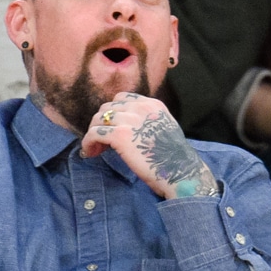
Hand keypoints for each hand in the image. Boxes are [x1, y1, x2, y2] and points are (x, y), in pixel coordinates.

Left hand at [81, 94, 218, 198]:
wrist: (181, 171)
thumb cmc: (175, 159)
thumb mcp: (166, 129)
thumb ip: (149, 122)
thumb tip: (131, 129)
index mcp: (153, 105)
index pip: (123, 98)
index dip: (114, 113)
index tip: (113, 129)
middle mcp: (141, 108)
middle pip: (108, 107)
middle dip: (102, 123)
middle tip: (102, 142)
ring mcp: (130, 120)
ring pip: (99, 119)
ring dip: (94, 133)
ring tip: (96, 149)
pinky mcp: (120, 135)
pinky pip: (95, 133)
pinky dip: (89, 142)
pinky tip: (90, 152)